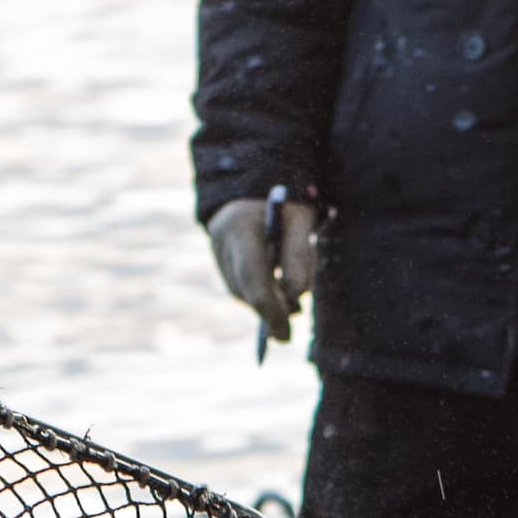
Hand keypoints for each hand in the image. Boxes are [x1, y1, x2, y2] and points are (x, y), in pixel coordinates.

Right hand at [207, 193, 321, 339]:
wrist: (259, 182)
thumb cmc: (286, 202)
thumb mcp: (302, 220)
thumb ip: (299, 256)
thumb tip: (296, 296)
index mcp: (241, 226)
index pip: (253, 278)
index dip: (270, 310)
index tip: (285, 334)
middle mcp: (222, 239)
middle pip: (243, 289)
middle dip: (267, 313)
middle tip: (285, 334)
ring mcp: (216, 248)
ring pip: (239, 291)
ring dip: (263, 304)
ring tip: (286, 305)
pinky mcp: (218, 256)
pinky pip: (237, 285)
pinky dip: (256, 294)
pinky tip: (274, 292)